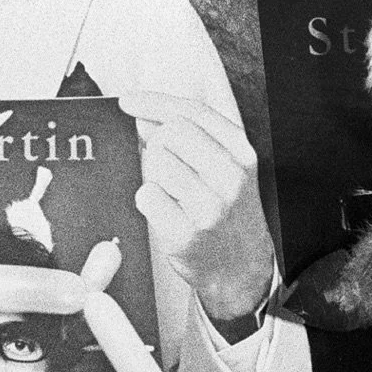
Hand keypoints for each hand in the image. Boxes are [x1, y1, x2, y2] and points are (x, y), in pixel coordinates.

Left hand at [117, 87, 276, 323]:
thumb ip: (189, 138)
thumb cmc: (228, 214)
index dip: (155, 102)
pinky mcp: (186, 234)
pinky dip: (148, 200)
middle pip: (171, 132)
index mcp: (242, 154)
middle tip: (166, 168)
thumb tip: (146, 117)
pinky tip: (166, 212)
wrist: (242, 268)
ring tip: (171, 194)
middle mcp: (230, 178)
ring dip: (153, 175)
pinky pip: (145, 195)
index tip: (128, 102)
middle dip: (157, 145)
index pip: (194, 112)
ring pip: (155, 162)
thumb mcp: (223, 168)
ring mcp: (209, 207)